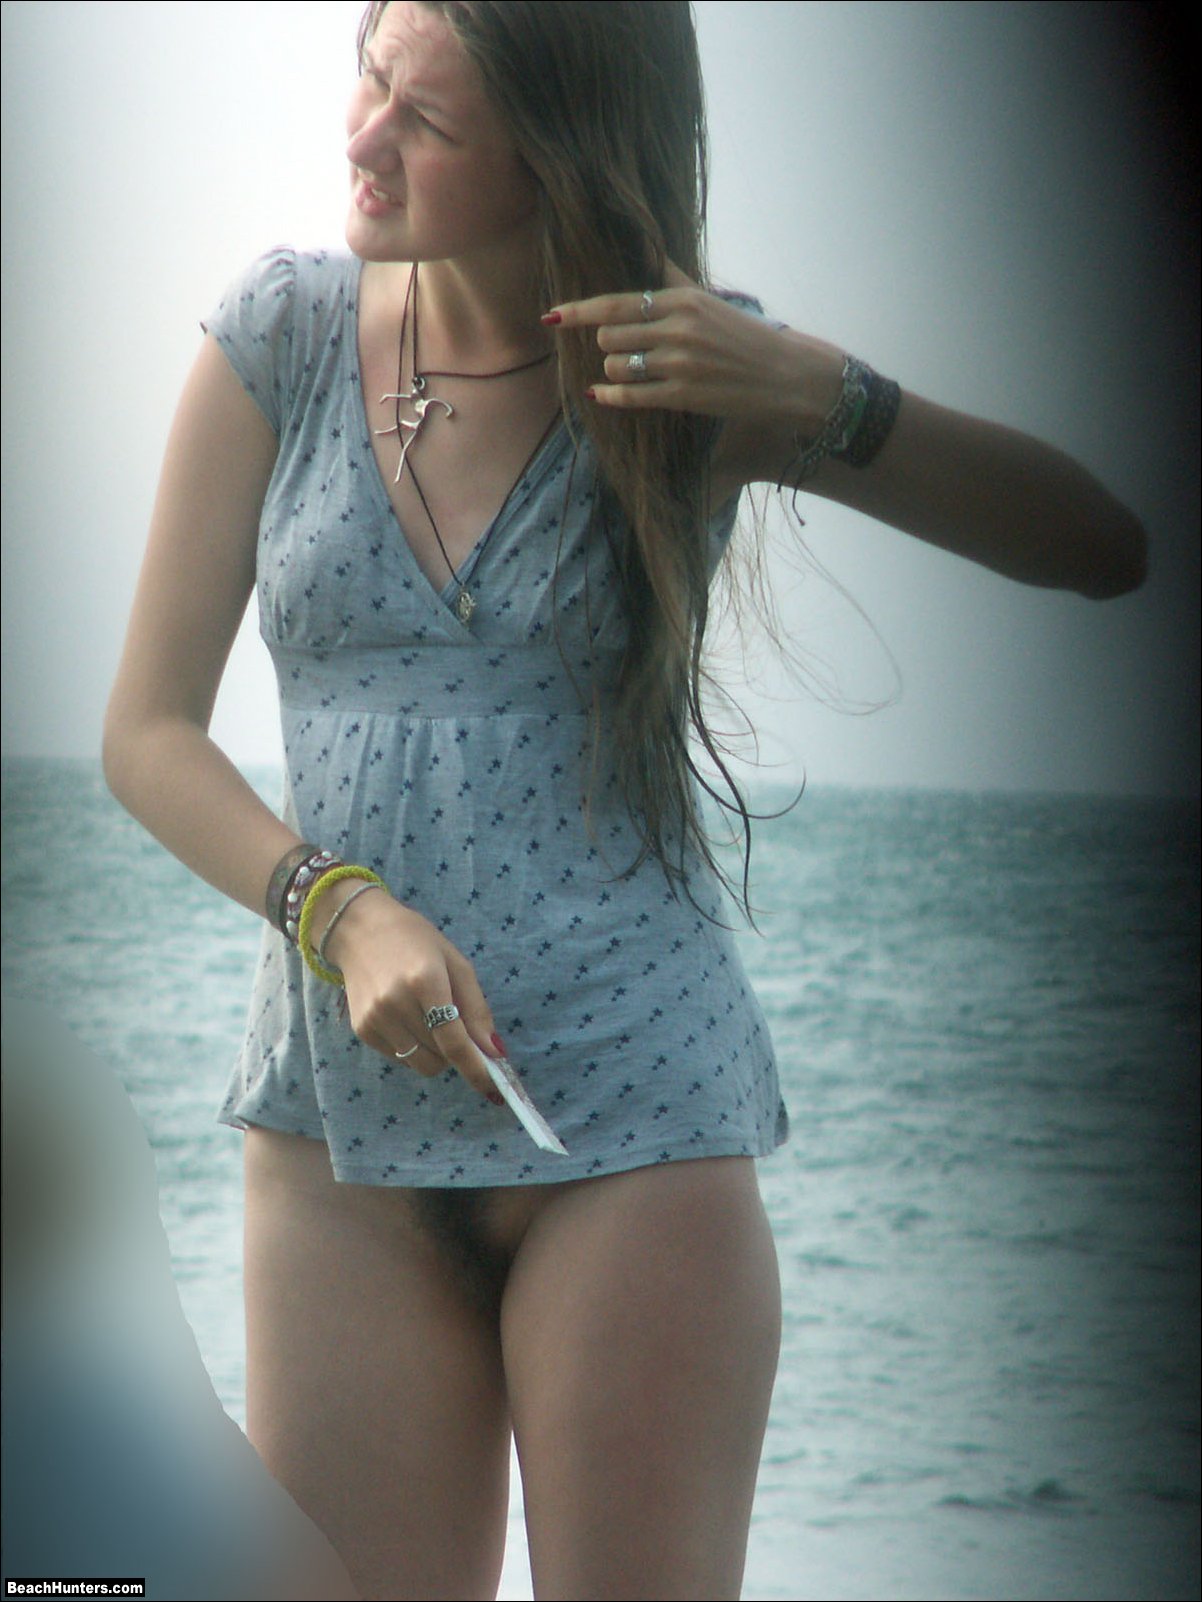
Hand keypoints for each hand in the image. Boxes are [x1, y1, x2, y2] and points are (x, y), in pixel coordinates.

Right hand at [316, 883, 501, 1102]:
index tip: (494, 1090)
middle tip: (456, 1027)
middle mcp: (395, 1003)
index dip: (476, 1069)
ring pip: (420, 1064)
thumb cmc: (416, 941)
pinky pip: (400, 1058)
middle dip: (456, 1052)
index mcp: (425, 981)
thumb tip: (494, 1052)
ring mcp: (375, 1019)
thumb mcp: (456, 963)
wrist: (359, 930)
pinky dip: (413, 1047)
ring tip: (428, 1018)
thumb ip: (476, 1009)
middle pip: (440, 1057)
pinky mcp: (362, 1030)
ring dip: (434, 1053)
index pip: (453, 1041)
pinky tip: (405, 1016)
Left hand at [543, 263, 841, 430]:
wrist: (785, 375)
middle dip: (607, 344)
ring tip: (633, 370)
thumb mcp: (707, 300)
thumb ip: (670, 278)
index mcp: (682, 300)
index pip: (615, 304)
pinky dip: (609, 396)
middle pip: (609, 336)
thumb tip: (642, 247)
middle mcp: (678, 329)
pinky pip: (630, 397)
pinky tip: (600, 394)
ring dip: (614, 371)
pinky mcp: (684, 396)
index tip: (551, 316)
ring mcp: (680, 364)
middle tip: (624, 348)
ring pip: (617, 366)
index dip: (578, 311)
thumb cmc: (744, 336)